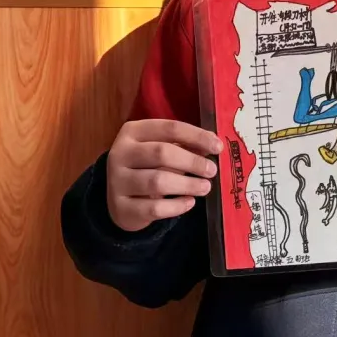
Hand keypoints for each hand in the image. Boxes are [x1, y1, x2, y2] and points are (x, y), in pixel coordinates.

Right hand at [106, 119, 222, 231]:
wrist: (119, 199)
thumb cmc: (147, 167)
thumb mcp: (161, 150)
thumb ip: (184, 145)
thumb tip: (213, 145)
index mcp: (132, 132)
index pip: (169, 128)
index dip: (197, 136)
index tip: (218, 147)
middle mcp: (120, 154)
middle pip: (161, 153)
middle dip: (192, 161)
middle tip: (212, 170)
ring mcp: (117, 182)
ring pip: (157, 182)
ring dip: (187, 184)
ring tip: (205, 187)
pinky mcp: (121, 208)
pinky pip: (154, 208)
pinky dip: (176, 206)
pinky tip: (190, 202)